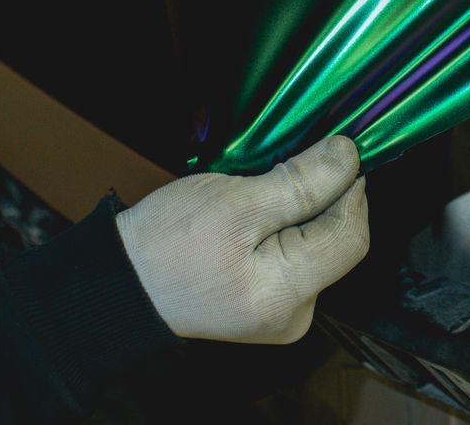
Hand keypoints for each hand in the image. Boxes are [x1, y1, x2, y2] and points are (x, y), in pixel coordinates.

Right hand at [115, 135, 368, 343]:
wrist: (118, 282)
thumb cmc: (166, 244)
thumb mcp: (236, 203)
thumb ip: (301, 184)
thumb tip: (350, 157)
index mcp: (286, 297)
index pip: (351, 236)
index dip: (350, 191)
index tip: (333, 155)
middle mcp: (293, 315)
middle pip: (338, 242)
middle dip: (323, 201)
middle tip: (282, 172)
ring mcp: (279, 313)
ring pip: (318, 247)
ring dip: (303, 213)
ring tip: (260, 197)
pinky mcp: (267, 304)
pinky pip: (296, 258)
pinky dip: (286, 229)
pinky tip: (256, 218)